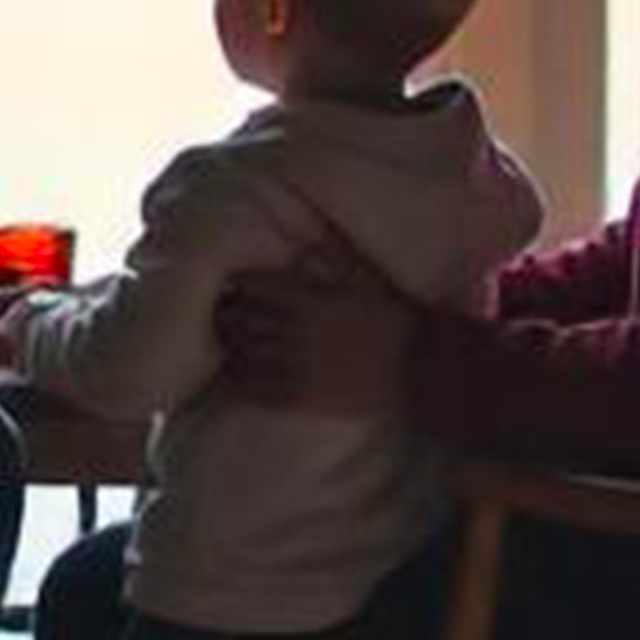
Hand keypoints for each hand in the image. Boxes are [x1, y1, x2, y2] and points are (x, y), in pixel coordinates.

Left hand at [218, 233, 413, 411]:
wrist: (418, 370)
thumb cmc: (394, 320)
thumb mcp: (365, 279)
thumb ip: (333, 256)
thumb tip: (305, 242)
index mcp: (310, 299)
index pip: (252, 286)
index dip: (237, 285)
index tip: (232, 285)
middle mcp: (298, 332)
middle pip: (238, 319)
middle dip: (226, 314)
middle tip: (220, 313)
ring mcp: (297, 366)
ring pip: (241, 354)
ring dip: (229, 347)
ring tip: (225, 343)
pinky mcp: (302, 397)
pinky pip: (256, 390)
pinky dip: (239, 382)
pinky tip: (235, 377)